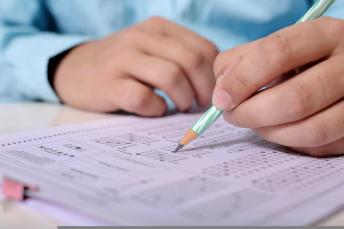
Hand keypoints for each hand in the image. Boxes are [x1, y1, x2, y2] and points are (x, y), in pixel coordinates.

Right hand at [54, 17, 217, 115]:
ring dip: (183, 99)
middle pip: (191, 61)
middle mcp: (141, 38)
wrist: (76, 69)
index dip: (214, 76)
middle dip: (204, 90)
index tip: (211, 94)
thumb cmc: (124, 65)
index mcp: (158, 28)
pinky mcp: (109, 84)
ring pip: (171, 77)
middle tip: (199, 106)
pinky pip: (143, 98)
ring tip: (179, 107)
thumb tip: (215, 84)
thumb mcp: (152, 50)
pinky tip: (154, 110)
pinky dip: (156, 109)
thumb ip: (180, 58)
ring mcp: (123, 59)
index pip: (203, 49)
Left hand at [212, 17, 343, 156]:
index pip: (279, 52)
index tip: (221, 99)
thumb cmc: (299, 60)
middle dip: (252, 113)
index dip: (243, 79)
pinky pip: (320, 147)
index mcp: (324, 35)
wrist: (341, 71)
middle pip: (296, 98)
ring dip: (270, 133)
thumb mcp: (273, 48)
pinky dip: (290, 143)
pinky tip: (280, 129)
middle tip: (233, 116)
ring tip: (254, 124)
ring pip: (311, 130)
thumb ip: (240, 61)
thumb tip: (222, 91)